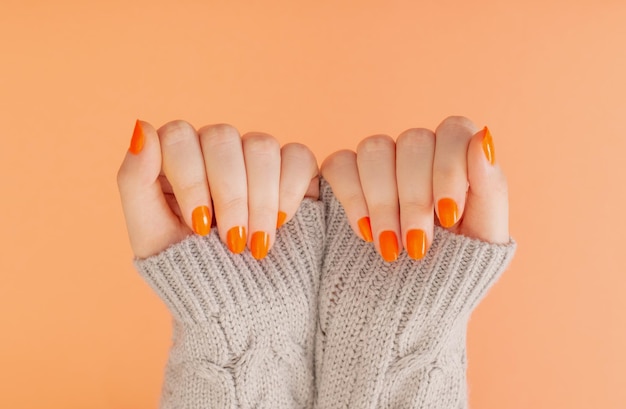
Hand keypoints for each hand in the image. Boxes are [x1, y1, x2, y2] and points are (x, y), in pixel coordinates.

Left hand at [117, 120, 318, 258]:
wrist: (241, 302)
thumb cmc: (191, 268)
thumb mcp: (151, 234)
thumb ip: (134, 180)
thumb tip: (141, 128)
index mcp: (177, 159)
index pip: (179, 136)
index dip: (191, 179)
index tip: (198, 226)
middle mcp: (215, 151)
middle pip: (222, 137)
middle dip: (229, 195)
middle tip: (232, 241)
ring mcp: (255, 159)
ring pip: (261, 146)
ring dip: (260, 200)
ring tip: (256, 244)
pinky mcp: (293, 171)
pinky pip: (297, 156)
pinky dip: (290, 191)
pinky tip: (282, 223)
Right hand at [320, 115, 509, 261]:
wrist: (415, 300)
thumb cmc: (456, 264)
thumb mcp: (484, 235)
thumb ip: (490, 185)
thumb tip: (485, 137)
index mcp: (455, 156)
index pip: (453, 131)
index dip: (449, 170)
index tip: (448, 216)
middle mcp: (416, 152)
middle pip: (413, 141)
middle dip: (416, 198)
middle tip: (418, 246)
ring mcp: (379, 163)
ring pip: (374, 149)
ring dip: (384, 202)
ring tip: (391, 248)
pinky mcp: (344, 178)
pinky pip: (340, 165)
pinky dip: (352, 198)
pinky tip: (365, 232)